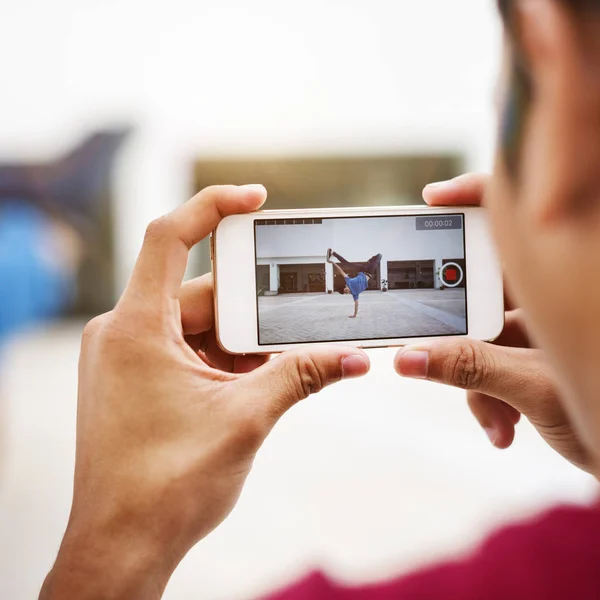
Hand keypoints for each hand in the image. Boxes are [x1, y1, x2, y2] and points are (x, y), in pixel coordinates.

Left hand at [40, 185, 369, 599]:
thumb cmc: (165, 487)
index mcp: (136, 329)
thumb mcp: (245, 420)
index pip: (168, 237)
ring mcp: (130, 357)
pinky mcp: (139, 379)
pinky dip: (225, 359)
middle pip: (202, 293)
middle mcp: (125, 334)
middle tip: (299, 316)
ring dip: (243, 342)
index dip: (212, 206)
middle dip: (253, 308)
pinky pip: (188, 350)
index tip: (255, 198)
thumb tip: (354, 358)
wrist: (123, 545)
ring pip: (199, 326)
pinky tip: (257, 380)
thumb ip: (300, 378)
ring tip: (285, 359)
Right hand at [394, 174, 590, 472]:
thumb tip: (406, 357)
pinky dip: (491, 395)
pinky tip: (504, 427)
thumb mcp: (536, 387)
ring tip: (495, 415)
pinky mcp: (537, 356)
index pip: (517, 217)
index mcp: (564, 279)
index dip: (474, 196)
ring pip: (483, 332)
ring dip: (475, 378)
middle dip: (458, 327)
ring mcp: (545, 327)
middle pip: (483, 282)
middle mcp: (552, 296)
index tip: (431, 202)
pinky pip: (495, 360)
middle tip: (435, 346)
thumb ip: (469, 367)